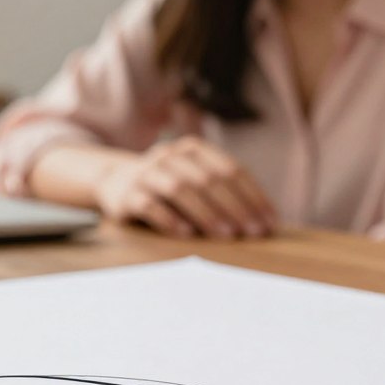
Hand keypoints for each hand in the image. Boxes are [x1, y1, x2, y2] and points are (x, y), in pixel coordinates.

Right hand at [94, 138, 276, 238]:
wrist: (115, 181)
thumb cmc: (169, 185)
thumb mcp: (195, 178)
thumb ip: (223, 191)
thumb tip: (263, 222)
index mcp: (194, 149)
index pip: (231, 170)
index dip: (253, 197)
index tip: (269, 223)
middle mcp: (170, 156)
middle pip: (208, 181)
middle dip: (235, 208)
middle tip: (252, 232)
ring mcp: (147, 173)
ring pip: (180, 190)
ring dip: (207, 214)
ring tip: (227, 235)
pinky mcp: (127, 194)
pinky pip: (150, 205)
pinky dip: (169, 219)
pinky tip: (187, 234)